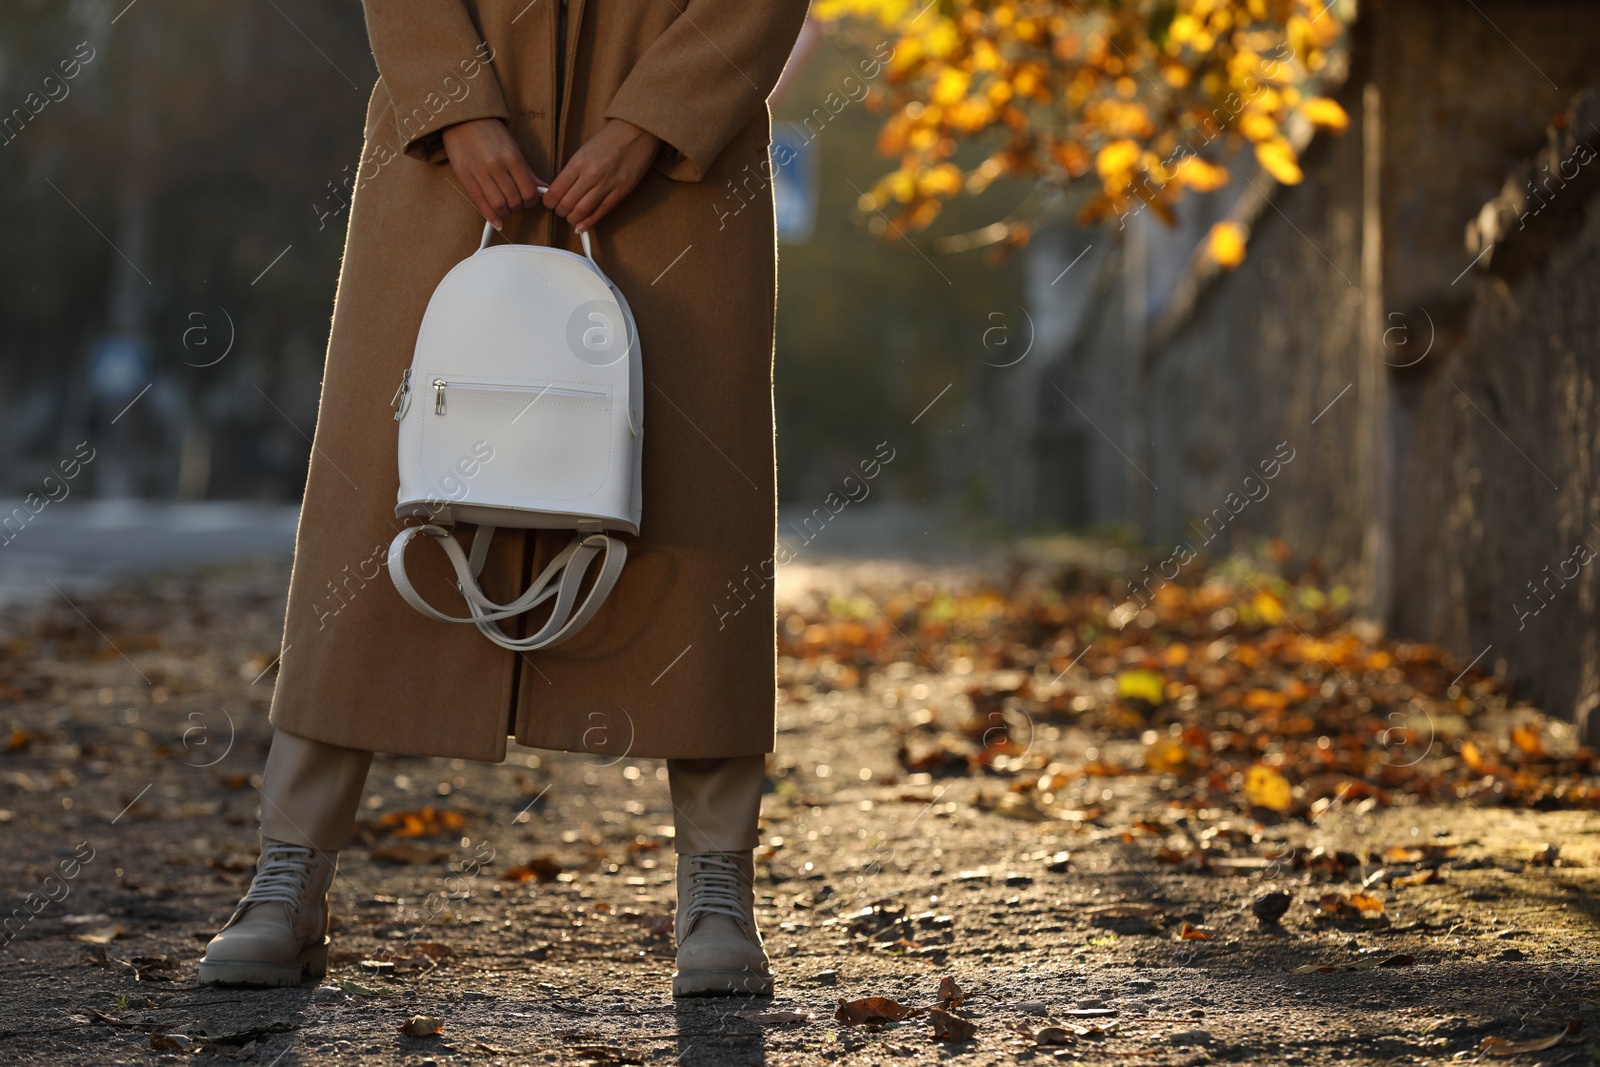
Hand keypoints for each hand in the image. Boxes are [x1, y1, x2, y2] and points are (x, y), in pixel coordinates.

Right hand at [441, 118, 545, 229]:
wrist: (463, 118)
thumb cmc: (491, 132)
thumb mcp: (513, 147)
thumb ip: (526, 170)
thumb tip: (542, 188)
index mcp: (512, 157)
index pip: (528, 190)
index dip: (532, 201)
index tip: (529, 201)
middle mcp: (496, 166)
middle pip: (514, 200)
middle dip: (518, 207)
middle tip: (517, 204)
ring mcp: (479, 172)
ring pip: (498, 204)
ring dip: (506, 212)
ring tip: (506, 209)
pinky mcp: (465, 177)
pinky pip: (480, 203)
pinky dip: (491, 216)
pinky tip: (497, 222)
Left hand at [544, 119, 661, 233]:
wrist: (636, 131)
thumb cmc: (610, 139)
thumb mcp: (584, 151)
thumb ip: (573, 170)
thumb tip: (562, 189)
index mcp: (578, 162)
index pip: (556, 190)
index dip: (550, 201)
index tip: (550, 203)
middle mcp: (591, 175)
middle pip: (567, 204)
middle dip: (561, 211)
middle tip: (561, 211)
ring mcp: (607, 184)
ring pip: (582, 211)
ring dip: (573, 219)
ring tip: (572, 217)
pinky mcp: (621, 191)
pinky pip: (602, 211)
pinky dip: (589, 222)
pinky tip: (582, 226)